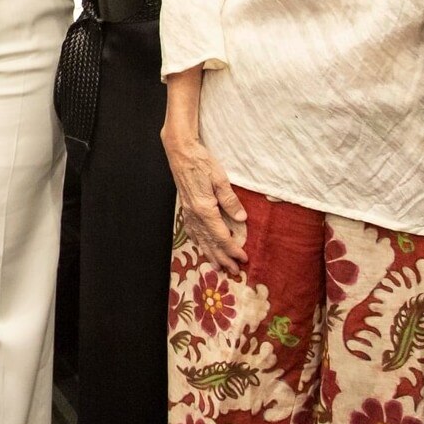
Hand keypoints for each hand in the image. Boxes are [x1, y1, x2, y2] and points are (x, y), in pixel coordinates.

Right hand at [162, 127, 245, 272]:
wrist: (180, 152)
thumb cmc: (201, 162)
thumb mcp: (220, 179)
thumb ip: (230, 200)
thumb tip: (241, 219)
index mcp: (204, 209)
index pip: (221, 235)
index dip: (232, 249)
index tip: (243, 258)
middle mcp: (194, 214)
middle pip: (210, 242)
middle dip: (222, 258)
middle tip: (234, 271)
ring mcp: (188, 212)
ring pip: (200, 239)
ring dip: (210, 254)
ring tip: (218, 267)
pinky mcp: (185, 207)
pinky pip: (191, 230)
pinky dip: (198, 242)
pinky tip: (201, 246)